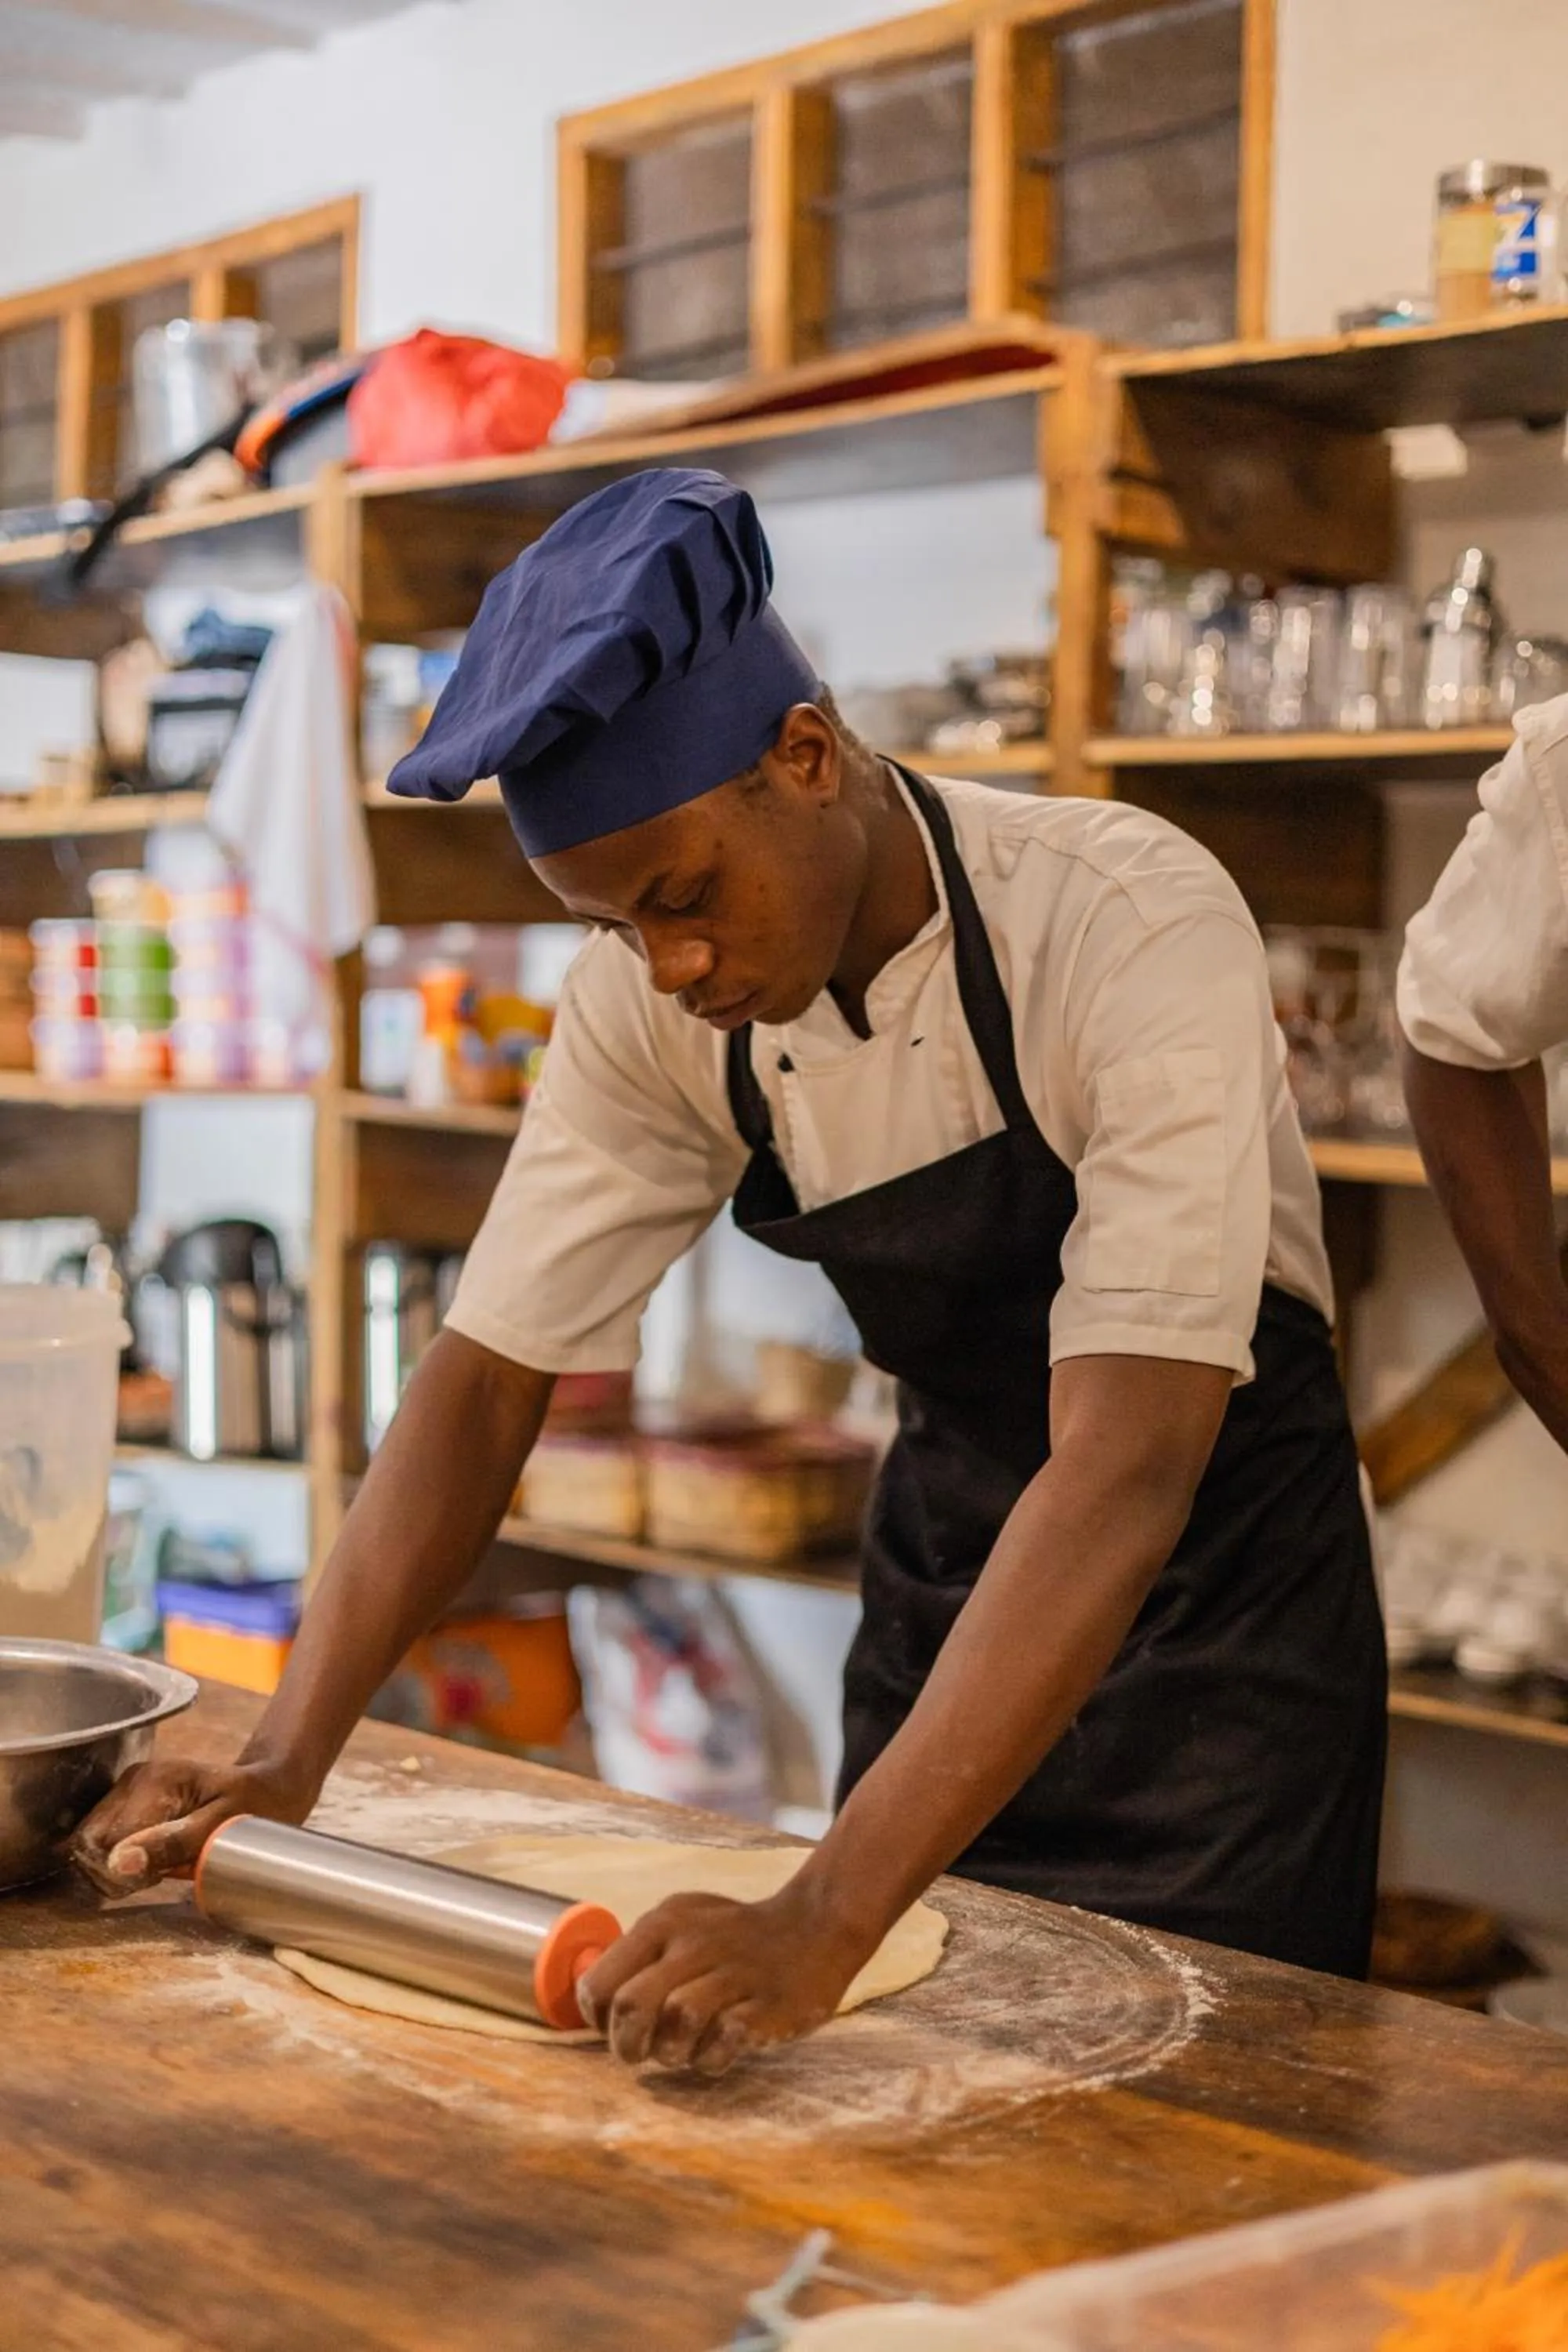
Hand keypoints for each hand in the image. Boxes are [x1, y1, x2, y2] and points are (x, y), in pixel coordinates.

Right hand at [71, 1753, 313, 1895]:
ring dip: (117, 1867)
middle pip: (89, 1841)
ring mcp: (128, 1788)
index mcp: (154, 1782)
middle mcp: (133, 1779)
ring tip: (157, 1868)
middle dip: (115, 1871)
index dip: (121, 1871)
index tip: (155, 1878)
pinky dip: (122, 1859)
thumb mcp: (220, 1829)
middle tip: (158, 1875)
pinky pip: (104, 1839)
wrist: (268, 1788)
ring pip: (91, 1843)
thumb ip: (171, 1844)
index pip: (102, 1841)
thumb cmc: (252, 1809)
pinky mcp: (129, 1801)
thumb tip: (119, 1863)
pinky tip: (151, 1861)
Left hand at [577, 1877, 874, 2076]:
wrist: (815, 1928)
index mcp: (666, 1923)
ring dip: (670, 2052)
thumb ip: (640, 1956)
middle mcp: (695, 1944)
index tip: (611, 2027)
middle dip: (625, 2044)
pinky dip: (710, 2058)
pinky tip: (717, 2050)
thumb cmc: (736, 1936)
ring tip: (681, 2049)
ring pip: (675, 2024)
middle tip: (638, 2054)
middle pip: (631, 2005)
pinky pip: (721, 2044)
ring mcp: (734, 1974)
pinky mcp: (766, 2007)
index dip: (596, 2017)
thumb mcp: (683, 1922)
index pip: (601, 1980)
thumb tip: (594, 2003)